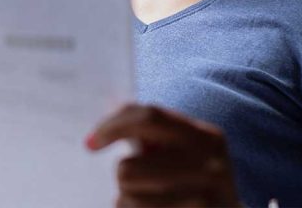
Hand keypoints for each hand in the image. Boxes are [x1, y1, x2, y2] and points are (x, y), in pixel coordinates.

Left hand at [85, 103, 242, 207]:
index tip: (90, 142)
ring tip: (147, 198)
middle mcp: (211, 166)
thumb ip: (149, 129)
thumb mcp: (180, 151)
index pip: (149, 116)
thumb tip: (109, 103)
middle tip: (132, 181)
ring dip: (127, 198)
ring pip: (128, 196)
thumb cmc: (192, 181)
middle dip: (122, 174)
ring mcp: (204, 199)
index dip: (112, 126)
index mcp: (207, 136)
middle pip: (128, 167)